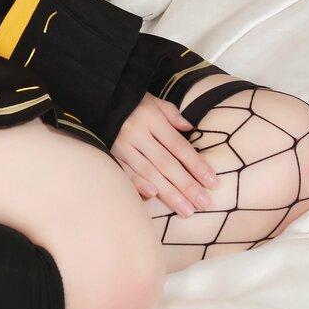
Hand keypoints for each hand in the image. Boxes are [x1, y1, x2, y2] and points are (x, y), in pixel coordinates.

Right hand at [110, 94, 218, 216]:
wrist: (95, 97)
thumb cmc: (129, 101)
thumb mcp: (152, 100)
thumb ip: (171, 114)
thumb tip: (190, 129)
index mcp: (150, 118)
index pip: (178, 146)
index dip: (196, 164)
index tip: (213, 182)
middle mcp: (136, 133)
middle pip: (166, 163)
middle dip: (186, 185)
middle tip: (204, 203)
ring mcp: (120, 145)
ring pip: (148, 172)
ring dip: (168, 193)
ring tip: (186, 210)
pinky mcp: (108, 153)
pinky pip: (125, 173)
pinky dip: (137, 185)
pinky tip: (152, 197)